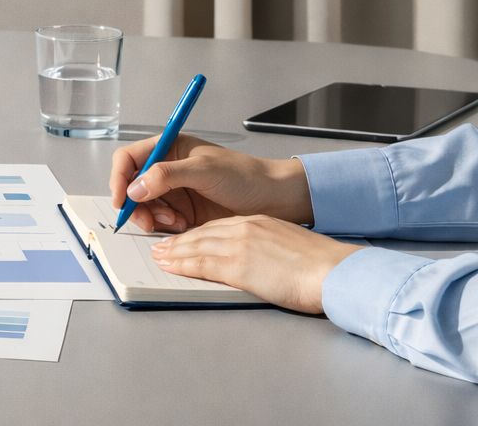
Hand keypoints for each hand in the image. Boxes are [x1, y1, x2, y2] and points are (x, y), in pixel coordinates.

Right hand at [109, 133, 313, 232]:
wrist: (274, 200)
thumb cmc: (246, 176)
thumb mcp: (204, 170)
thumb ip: (166, 175)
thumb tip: (135, 186)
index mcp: (168, 148)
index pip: (128, 159)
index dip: (119, 178)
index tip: (122, 198)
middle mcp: (166, 169)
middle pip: (131, 186)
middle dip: (135, 204)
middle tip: (148, 219)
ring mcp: (173, 191)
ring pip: (143, 205)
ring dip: (151, 217)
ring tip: (173, 222)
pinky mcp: (181, 211)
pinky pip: (158, 220)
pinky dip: (163, 226)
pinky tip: (181, 226)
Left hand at [150, 215, 361, 312]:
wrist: (336, 271)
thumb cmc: (322, 265)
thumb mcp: (289, 245)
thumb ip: (268, 247)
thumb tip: (261, 259)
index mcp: (258, 223)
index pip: (218, 226)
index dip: (197, 233)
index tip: (184, 238)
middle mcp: (245, 229)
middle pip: (202, 233)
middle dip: (179, 240)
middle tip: (161, 246)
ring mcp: (240, 245)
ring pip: (196, 245)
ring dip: (173, 251)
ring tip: (158, 255)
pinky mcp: (238, 265)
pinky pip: (201, 263)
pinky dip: (181, 263)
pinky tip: (169, 265)